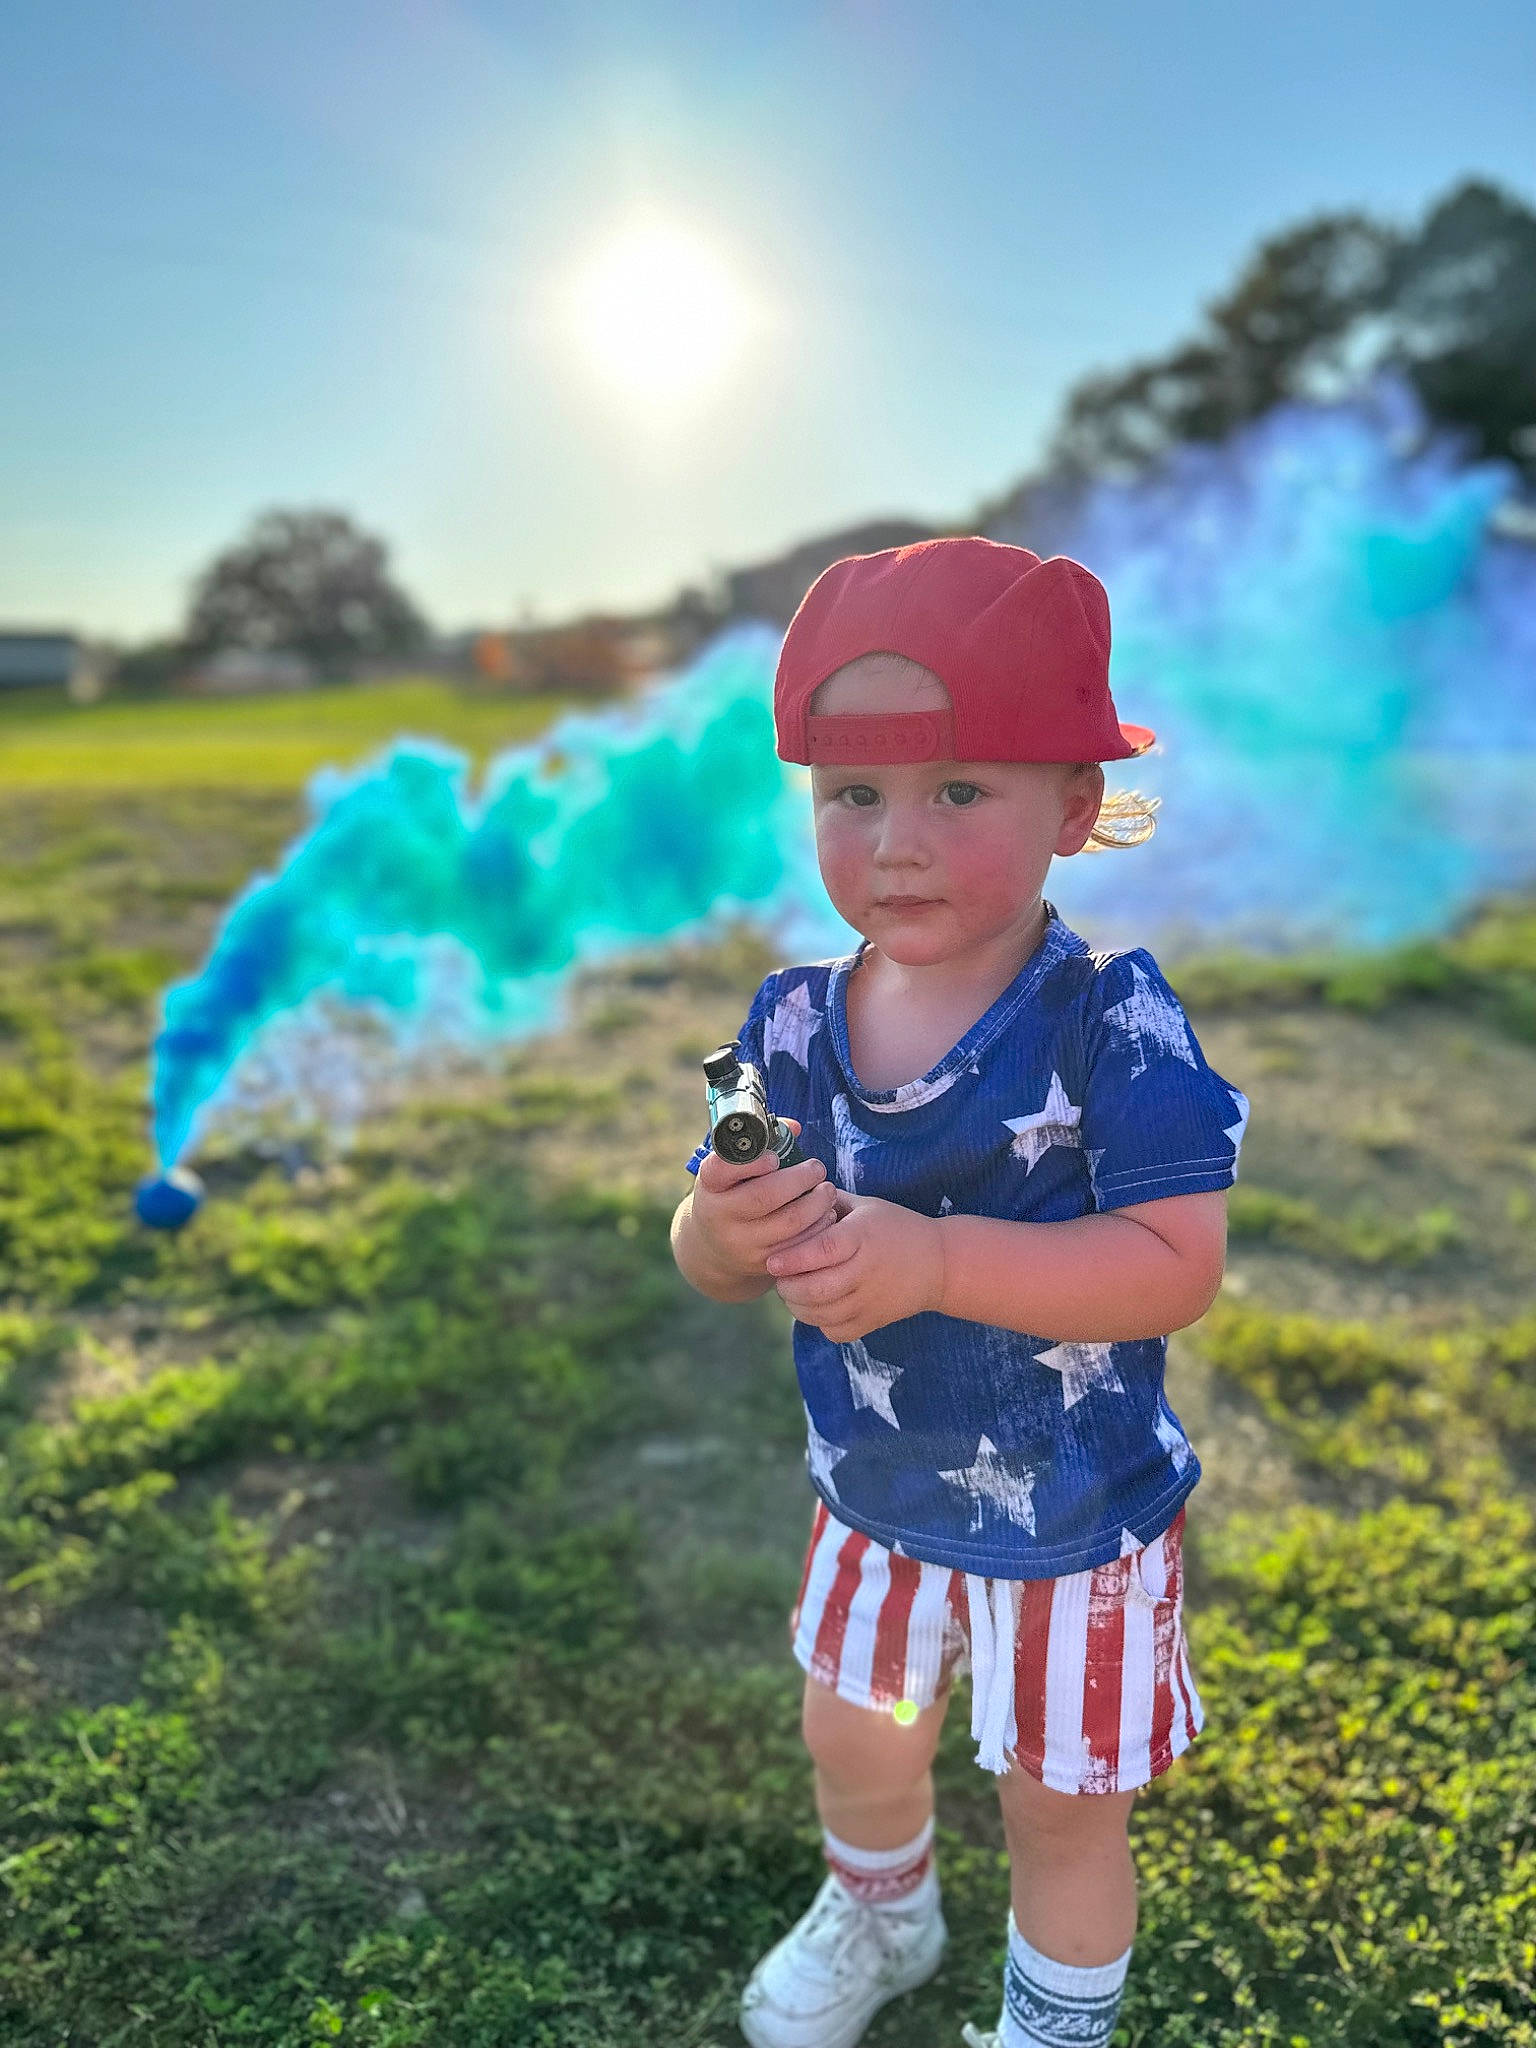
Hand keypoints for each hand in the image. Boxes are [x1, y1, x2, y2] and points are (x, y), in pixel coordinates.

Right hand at [689, 1118, 841, 1279]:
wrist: (713, 1248)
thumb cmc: (729, 1195)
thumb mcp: (730, 1171)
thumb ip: (760, 1145)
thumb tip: (795, 1127)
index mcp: (710, 1186)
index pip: (721, 1170)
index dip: (751, 1162)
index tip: (774, 1157)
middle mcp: (720, 1216)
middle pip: (764, 1196)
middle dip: (799, 1179)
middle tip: (817, 1168)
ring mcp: (741, 1242)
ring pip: (788, 1223)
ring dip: (816, 1204)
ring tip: (827, 1190)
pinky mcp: (762, 1262)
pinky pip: (798, 1245)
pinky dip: (818, 1227)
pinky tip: (825, 1215)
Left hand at [764, 1194, 945, 1342]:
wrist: (939, 1264)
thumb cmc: (895, 1228)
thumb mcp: (865, 1206)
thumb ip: (827, 1202)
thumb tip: (789, 1197)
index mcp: (863, 1236)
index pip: (822, 1250)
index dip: (794, 1257)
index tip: (772, 1261)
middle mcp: (867, 1271)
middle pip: (816, 1288)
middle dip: (788, 1286)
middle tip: (780, 1277)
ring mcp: (871, 1300)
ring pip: (821, 1314)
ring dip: (797, 1306)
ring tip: (792, 1291)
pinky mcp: (873, 1322)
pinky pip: (835, 1331)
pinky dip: (819, 1322)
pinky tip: (818, 1307)